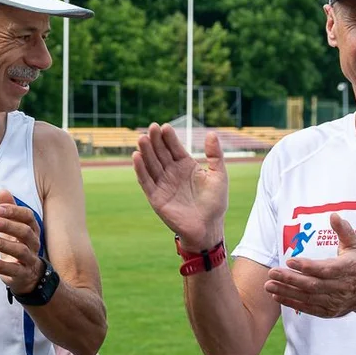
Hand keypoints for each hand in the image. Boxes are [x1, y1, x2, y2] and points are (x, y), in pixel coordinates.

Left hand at [0, 190, 43, 294]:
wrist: (29, 276)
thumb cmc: (18, 246)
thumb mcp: (13, 228)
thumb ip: (9, 211)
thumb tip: (2, 191)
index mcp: (32, 230)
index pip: (28, 217)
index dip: (14, 212)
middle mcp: (34, 244)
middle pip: (25, 232)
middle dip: (7, 225)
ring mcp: (29, 260)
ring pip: (20, 251)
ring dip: (1, 243)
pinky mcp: (22, 275)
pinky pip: (13, 270)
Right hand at [133, 124, 227, 249]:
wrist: (208, 228)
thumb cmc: (215, 202)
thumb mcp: (219, 175)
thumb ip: (215, 155)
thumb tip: (212, 133)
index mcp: (185, 165)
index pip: (174, 148)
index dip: (169, 138)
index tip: (164, 126)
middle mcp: (171, 173)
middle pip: (160, 153)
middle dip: (155, 140)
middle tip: (151, 128)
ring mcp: (162, 184)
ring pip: (151, 164)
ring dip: (145, 152)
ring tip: (142, 138)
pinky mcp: (155, 197)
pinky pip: (145, 181)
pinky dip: (140, 169)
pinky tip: (136, 157)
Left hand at [264, 213, 355, 317]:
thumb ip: (344, 231)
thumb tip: (334, 215)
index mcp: (347, 269)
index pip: (324, 269)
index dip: (307, 267)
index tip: (289, 261)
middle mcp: (340, 287)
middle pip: (312, 285)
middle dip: (290, 279)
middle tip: (271, 272)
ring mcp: (335, 301)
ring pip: (308, 298)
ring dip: (287, 292)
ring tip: (268, 285)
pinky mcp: (330, 311)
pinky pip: (309, 309)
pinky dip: (293, 303)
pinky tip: (277, 296)